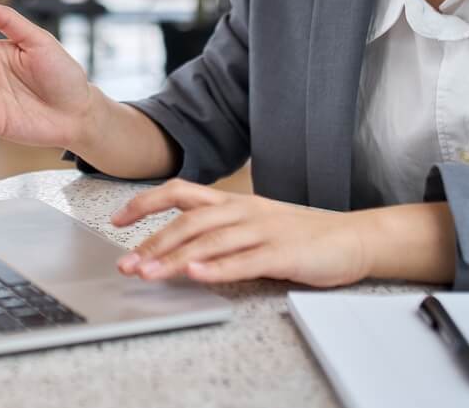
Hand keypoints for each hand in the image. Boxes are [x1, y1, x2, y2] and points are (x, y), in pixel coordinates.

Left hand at [111, 179, 370, 287]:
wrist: (351, 238)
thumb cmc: (299, 234)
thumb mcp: (252, 223)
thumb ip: (218, 228)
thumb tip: (175, 245)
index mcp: (233, 202)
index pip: (179, 192)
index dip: (145, 203)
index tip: (116, 219)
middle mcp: (243, 211)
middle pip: (188, 221)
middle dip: (152, 242)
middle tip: (127, 263)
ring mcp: (262, 230)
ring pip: (210, 241)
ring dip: (175, 259)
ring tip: (150, 273)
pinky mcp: (283, 253)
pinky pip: (245, 260)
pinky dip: (218, 268)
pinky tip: (197, 274)